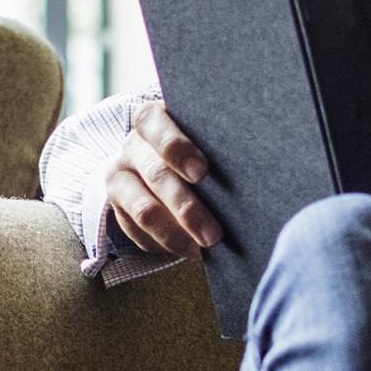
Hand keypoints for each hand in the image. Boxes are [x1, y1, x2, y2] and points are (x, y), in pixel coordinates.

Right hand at [104, 101, 222, 260]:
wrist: (163, 167)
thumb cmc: (199, 148)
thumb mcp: (203, 139)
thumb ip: (216, 145)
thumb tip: (253, 169)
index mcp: (152, 120)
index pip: (153, 123)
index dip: (176, 148)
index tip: (202, 172)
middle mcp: (132, 146)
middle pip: (156, 174)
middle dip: (186, 206)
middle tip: (214, 233)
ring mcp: (121, 177)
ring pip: (143, 210)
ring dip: (175, 234)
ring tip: (204, 248)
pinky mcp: (117, 208)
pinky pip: (137, 232)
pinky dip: (165, 245)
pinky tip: (190, 250)